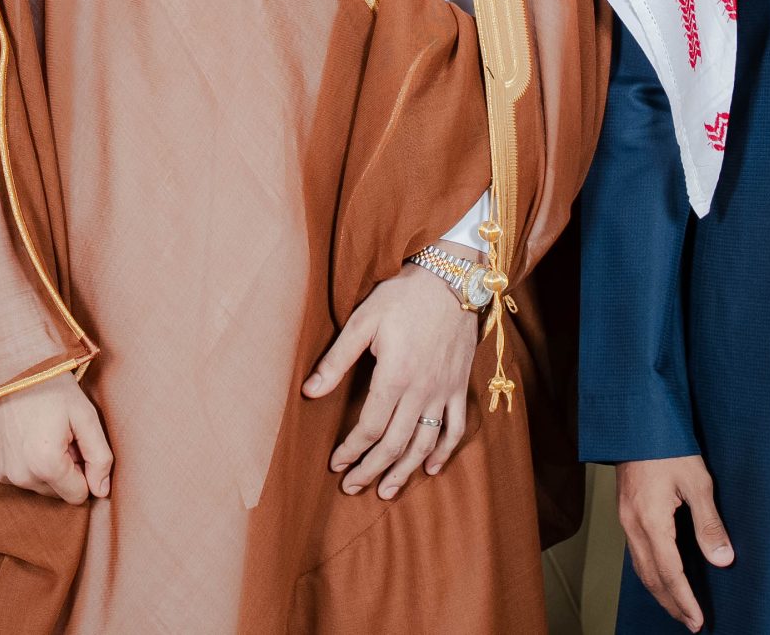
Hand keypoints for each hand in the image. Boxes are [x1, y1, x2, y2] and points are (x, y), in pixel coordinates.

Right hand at [0, 371, 112, 504]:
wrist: (2, 364)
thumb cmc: (48, 385)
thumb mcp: (84, 414)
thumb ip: (99, 456)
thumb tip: (101, 491)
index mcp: (47, 465)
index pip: (78, 496)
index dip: (83, 469)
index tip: (76, 443)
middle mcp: (19, 476)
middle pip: (55, 492)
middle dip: (62, 468)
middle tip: (58, 432)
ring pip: (33, 484)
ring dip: (39, 465)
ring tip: (37, 429)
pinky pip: (10, 474)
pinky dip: (17, 459)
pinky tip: (17, 432)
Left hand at [304, 263, 481, 498]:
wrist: (450, 277)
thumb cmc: (402, 295)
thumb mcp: (362, 321)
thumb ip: (336, 360)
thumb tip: (309, 393)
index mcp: (395, 375)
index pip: (370, 427)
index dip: (351, 450)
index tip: (335, 464)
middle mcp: (422, 390)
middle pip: (396, 443)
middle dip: (372, 470)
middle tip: (352, 488)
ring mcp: (444, 390)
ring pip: (425, 443)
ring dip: (405, 471)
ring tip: (386, 491)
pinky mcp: (459, 385)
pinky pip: (455, 427)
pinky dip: (444, 451)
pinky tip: (430, 468)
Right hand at [616, 454, 731, 631]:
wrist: (636, 419)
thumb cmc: (667, 445)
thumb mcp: (698, 482)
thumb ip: (709, 524)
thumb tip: (723, 560)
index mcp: (651, 520)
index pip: (670, 572)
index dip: (684, 599)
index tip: (698, 620)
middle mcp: (633, 524)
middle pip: (651, 577)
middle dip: (671, 603)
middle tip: (691, 622)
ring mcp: (625, 519)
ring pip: (640, 567)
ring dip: (659, 591)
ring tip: (677, 607)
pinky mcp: (625, 512)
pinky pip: (635, 553)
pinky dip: (650, 573)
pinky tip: (660, 575)